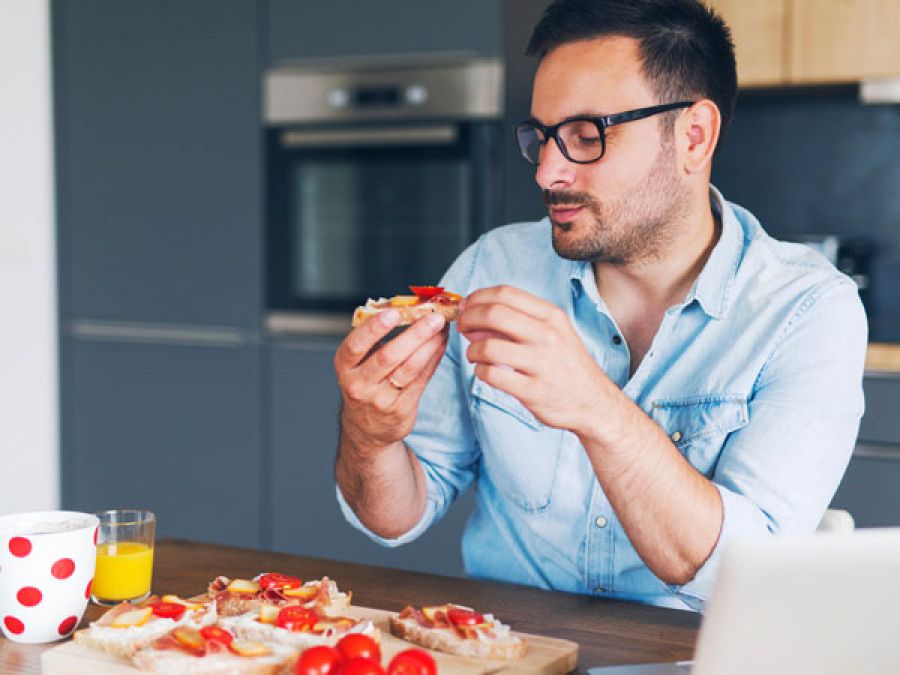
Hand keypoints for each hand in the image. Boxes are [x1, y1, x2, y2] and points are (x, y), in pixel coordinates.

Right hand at [335, 310, 447, 449]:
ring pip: (409, 368)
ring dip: (429, 345)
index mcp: (345, 367)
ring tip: (442, 329)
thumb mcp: (358, 364)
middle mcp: (360, 384)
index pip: (355, 346)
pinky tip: (440, 344)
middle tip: (433, 318)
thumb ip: (375, 340)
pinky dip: (433, 358)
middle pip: (388, 356)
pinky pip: (421, 379)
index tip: (393, 312)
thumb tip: (407, 309)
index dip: (374, 328)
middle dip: (414, 334)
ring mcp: (381, 399)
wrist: (366, 428)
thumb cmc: (365, 384)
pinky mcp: (401, 408)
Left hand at [458, 285, 609, 433]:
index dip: (477, 297)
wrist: (593, 402)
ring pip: (488, 347)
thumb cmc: (567, 365)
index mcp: (551, 316)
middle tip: (462, 327)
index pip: (505, 293)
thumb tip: (475, 315)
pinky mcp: (533, 391)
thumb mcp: (553, 333)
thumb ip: (518, 321)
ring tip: (474, 355)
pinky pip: (492, 375)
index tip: (466, 306)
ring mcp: (541, 363)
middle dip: (469, 318)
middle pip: (493, 313)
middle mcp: (547, 335)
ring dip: (471, 350)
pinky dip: (480, 372)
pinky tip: (485, 372)